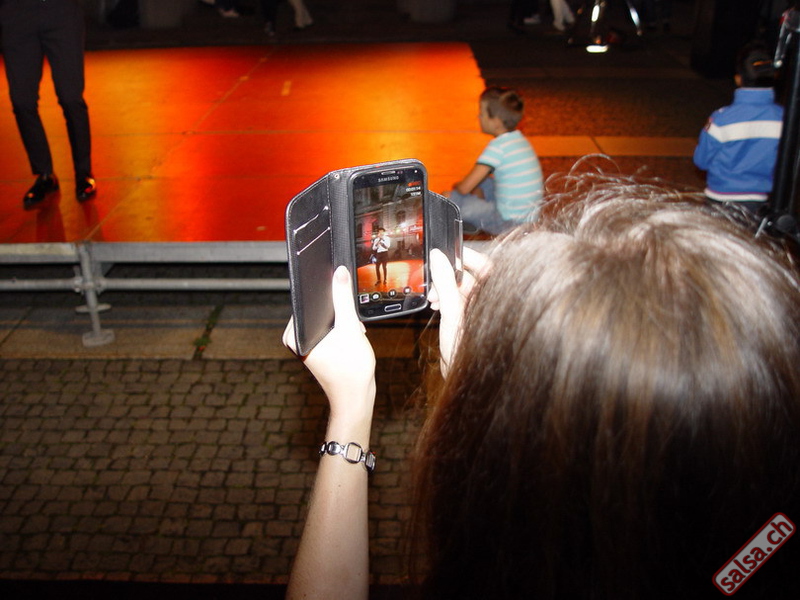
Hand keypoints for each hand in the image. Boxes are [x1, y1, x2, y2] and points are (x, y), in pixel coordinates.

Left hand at [283, 265, 375, 420]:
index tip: (333, 276)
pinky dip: (342, 327)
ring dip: (342, 318)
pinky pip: (329, 327)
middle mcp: (296, 339)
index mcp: (294, 335)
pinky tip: (352, 336)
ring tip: (352, 330)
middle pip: (316, 308)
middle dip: (336, 307)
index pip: (304, 300)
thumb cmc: (350, 371)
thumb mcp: (349, 328)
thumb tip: (338, 273)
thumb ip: (342, 298)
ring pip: (325, 318)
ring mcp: (307, 344)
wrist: (356, 397)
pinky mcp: (318, 348)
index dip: (320, 287)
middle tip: (349, 318)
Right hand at [428, 247, 488, 376]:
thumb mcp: (452, 314)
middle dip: (449, 277)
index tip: (448, 253)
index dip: (466, 256)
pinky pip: (463, 302)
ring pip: (465, 291)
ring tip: (433, 299)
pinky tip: (438, 307)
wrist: (471, 382)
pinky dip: (449, 302)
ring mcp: (484, 312)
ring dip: (446, 291)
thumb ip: (446, 283)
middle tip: (434, 282)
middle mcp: (494, 302)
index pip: (485, 264)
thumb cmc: (470, 357)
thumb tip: (439, 258)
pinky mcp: (476, 321)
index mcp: (497, 297)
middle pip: (471, 278)